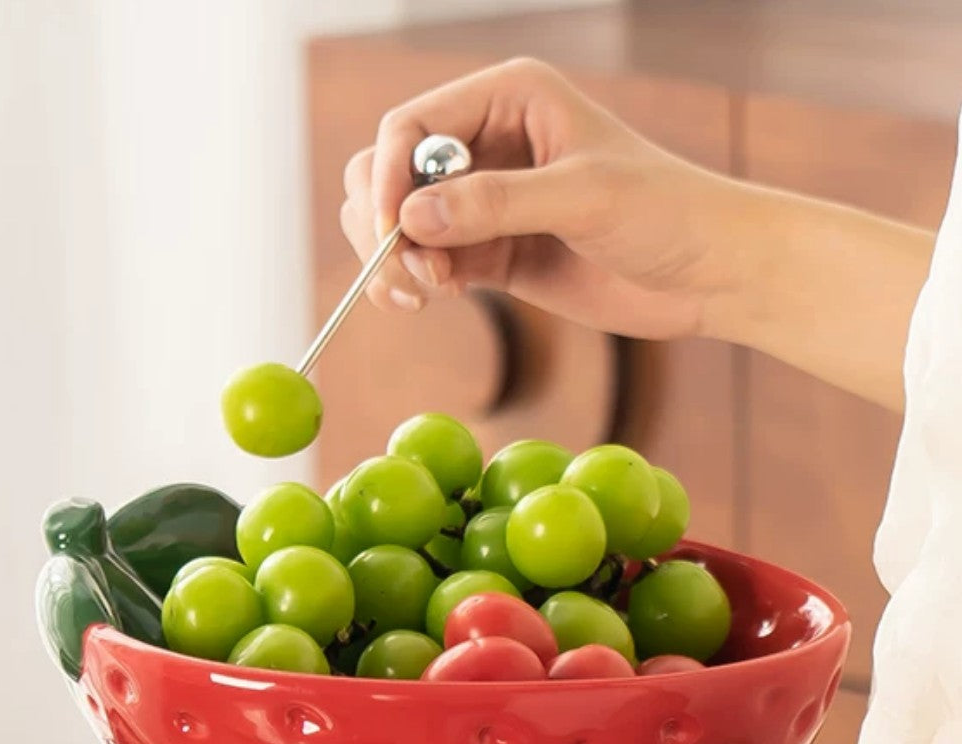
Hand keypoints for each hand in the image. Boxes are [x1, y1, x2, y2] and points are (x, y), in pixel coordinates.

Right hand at [340, 57, 745, 339]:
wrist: (707, 273)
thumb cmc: (665, 211)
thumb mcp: (583, 197)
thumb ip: (496, 205)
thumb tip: (410, 218)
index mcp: (510, 98)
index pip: (413, 127)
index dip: (389, 177)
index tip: (388, 231)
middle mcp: (488, 144)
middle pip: (392, 171)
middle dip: (383, 220)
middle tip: (406, 273)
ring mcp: (487, 202)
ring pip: (402, 222)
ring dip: (396, 257)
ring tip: (426, 292)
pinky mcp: (493, 252)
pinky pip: (430, 260)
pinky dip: (418, 280)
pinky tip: (437, 297)